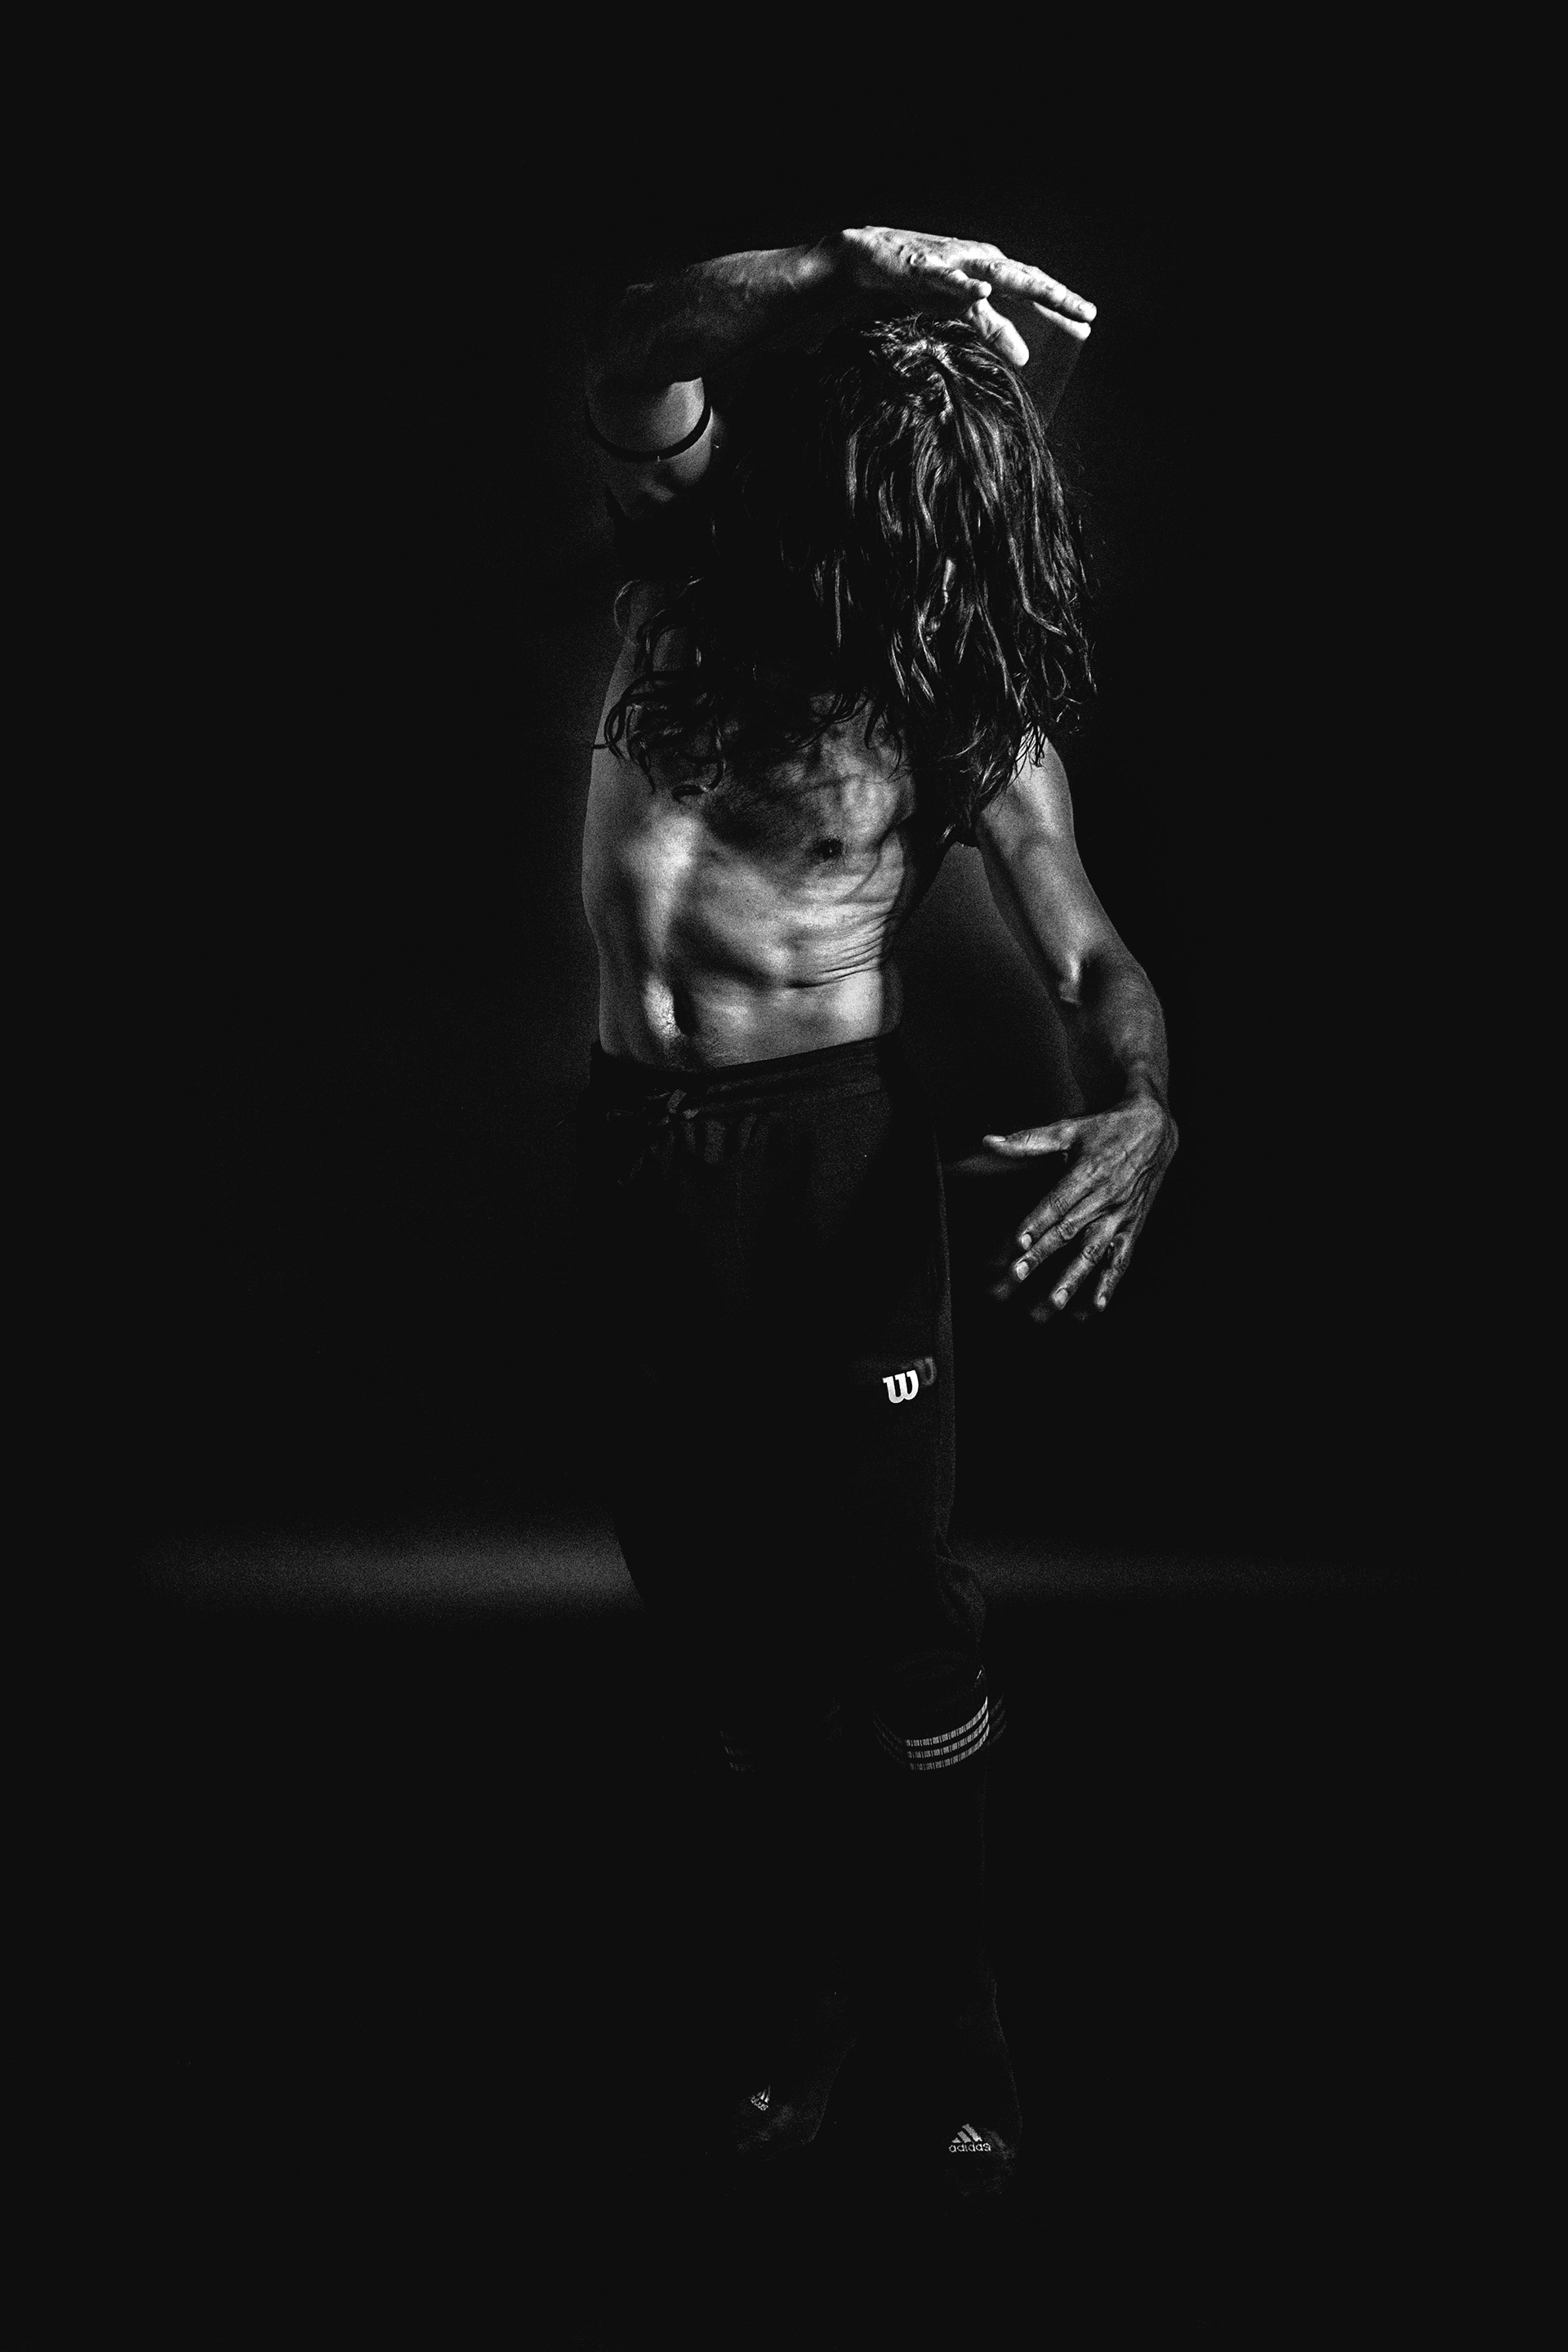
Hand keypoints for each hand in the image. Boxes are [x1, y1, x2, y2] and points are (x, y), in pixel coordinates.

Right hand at [833, 228, 1094, 368]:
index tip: (1087, 326)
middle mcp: (982, 261)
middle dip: (1058, 297)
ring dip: (1029, 286)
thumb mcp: (960, 310)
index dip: (1061, 307)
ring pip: (999, 274)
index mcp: (992, 271)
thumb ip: (993, 329)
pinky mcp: (928, 267)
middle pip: (1028, 280)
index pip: (1034, 291)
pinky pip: (950, 277)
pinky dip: (967, 284)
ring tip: (1055, 298)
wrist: (872, 256)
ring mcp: (957, 262)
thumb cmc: (921, 282)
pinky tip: (983, 290)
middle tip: (1087, 315)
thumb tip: (1024, 358)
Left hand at [970, 1095, 1176, 1320]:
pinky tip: (1095, 1307)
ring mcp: (1120, 1215)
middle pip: (1069, 1232)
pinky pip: (1121, 1259)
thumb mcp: (1069, 1129)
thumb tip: (988, 1141)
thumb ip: (1028, 1141)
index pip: (1058, 1202)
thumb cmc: (1107, 1128)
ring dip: (1073, 1279)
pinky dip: (1109, 1283)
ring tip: (1053, 1303)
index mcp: (1088, 1172)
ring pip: (1093, 1252)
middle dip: (1042, 1256)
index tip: (1017, 1244)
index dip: (1037, 1223)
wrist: (1156, 1129)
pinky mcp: (1133, 1227)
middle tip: (1017, 1276)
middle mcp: (1105, 1197)